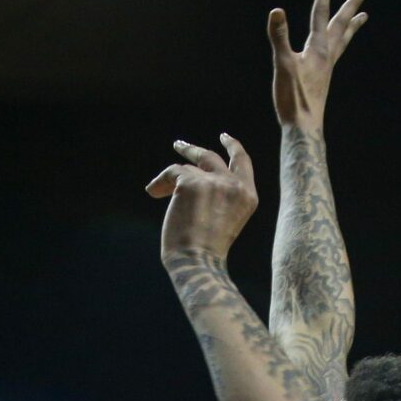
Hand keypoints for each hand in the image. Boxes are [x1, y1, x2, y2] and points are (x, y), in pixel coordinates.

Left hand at [146, 134, 256, 264]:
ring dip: (171, 179)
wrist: (198, 263)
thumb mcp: (226, 218)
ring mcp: (212, 182)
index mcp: (247, 196)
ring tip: (159, 189)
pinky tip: (153, 192)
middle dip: (193, 150)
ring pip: (187, 169)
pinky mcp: (190, 183)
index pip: (242, 162)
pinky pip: (172, 173)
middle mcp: (233, 185)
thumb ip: (219, 195)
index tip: (224, 138)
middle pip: (211, 157)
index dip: (233, 147)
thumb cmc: (207, 251)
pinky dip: (160, 182)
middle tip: (179, 144)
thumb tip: (191, 175)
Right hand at [270, 0, 368, 128]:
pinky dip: (341, 44)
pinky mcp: (324, 78)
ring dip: (352, 26)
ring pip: (343, 40)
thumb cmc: (293, 98)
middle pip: (341, 24)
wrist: (304, 126)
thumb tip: (276, 11)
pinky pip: (337, 54)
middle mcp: (327, 55)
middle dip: (351, 6)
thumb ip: (279, 37)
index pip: (321, 14)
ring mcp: (327, 67)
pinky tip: (337, 48)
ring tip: (362, 16)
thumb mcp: (283, 65)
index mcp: (318, 48)